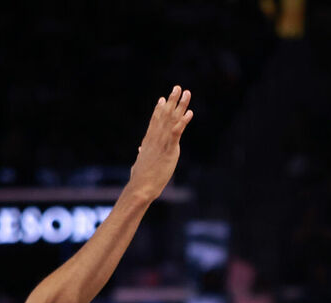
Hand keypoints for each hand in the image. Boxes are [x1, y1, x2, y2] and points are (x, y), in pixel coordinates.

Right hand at [127, 86, 193, 201]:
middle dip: (172, 101)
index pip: (155, 121)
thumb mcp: (141, 163)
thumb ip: (142, 155)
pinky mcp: (169, 150)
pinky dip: (183, 122)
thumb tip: (141, 150)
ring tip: (186, 93)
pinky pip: (177, 132)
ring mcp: (162, 142)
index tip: (163, 98)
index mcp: (149, 141)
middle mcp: (155, 138)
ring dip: (180, 106)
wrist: (141, 187)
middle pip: (165, 115)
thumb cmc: (141, 178)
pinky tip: (189, 113)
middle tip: (178, 88)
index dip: (159, 109)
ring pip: (172, 119)